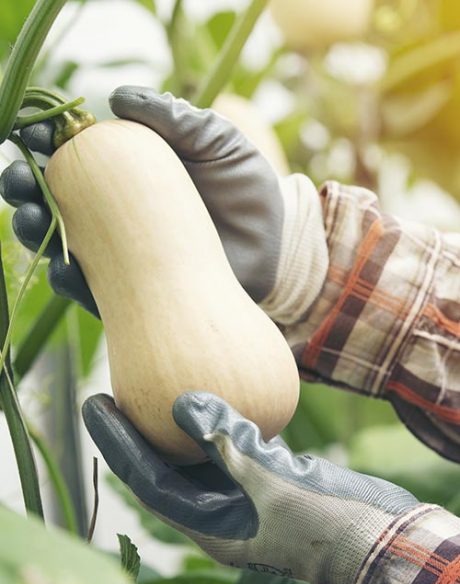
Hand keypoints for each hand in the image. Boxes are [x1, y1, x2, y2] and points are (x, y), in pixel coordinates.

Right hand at [0, 86, 325, 320]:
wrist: (276, 247)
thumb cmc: (248, 189)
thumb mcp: (218, 143)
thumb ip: (175, 118)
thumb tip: (116, 98)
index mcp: (131, 173)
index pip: (76, 156)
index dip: (48, 144)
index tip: (38, 136)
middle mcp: (118, 214)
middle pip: (56, 199)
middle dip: (26, 188)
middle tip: (18, 181)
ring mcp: (124, 255)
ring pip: (62, 244)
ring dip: (35, 230)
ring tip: (31, 217)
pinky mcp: (135, 292)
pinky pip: (92, 289)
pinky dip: (71, 279)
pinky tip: (63, 267)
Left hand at [83, 391, 418, 583]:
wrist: (377, 538)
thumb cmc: (324, 523)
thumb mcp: (272, 482)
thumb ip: (227, 442)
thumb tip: (181, 402)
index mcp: (208, 526)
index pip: (147, 480)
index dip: (118, 441)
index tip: (96, 401)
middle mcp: (218, 513)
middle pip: (163, 466)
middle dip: (137, 430)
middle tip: (113, 387)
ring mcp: (242, 497)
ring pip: (195, 455)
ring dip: (173, 423)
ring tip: (151, 382)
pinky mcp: (266, 479)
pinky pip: (230, 445)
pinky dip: (218, 419)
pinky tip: (211, 388)